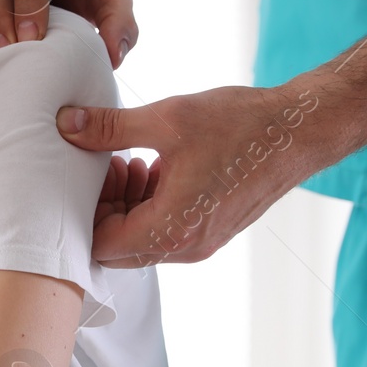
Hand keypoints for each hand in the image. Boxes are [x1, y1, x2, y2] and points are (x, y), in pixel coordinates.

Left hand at [57, 83, 328, 266]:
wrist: (299, 131)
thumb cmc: (240, 126)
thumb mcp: (165, 119)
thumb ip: (109, 128)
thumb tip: (66, 123)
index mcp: (171, 229)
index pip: (100, 246)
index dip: (83, 213)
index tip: (87, 174)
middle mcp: (184, 247)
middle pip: (117, 247)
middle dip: (103, 208)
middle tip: (106, 163)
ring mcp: (199, 242)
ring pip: (140, 238)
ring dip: (126, 204)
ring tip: (130, 159)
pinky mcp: (209, 229)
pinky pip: (164, 229)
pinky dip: (149, 203)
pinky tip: (152, 164)